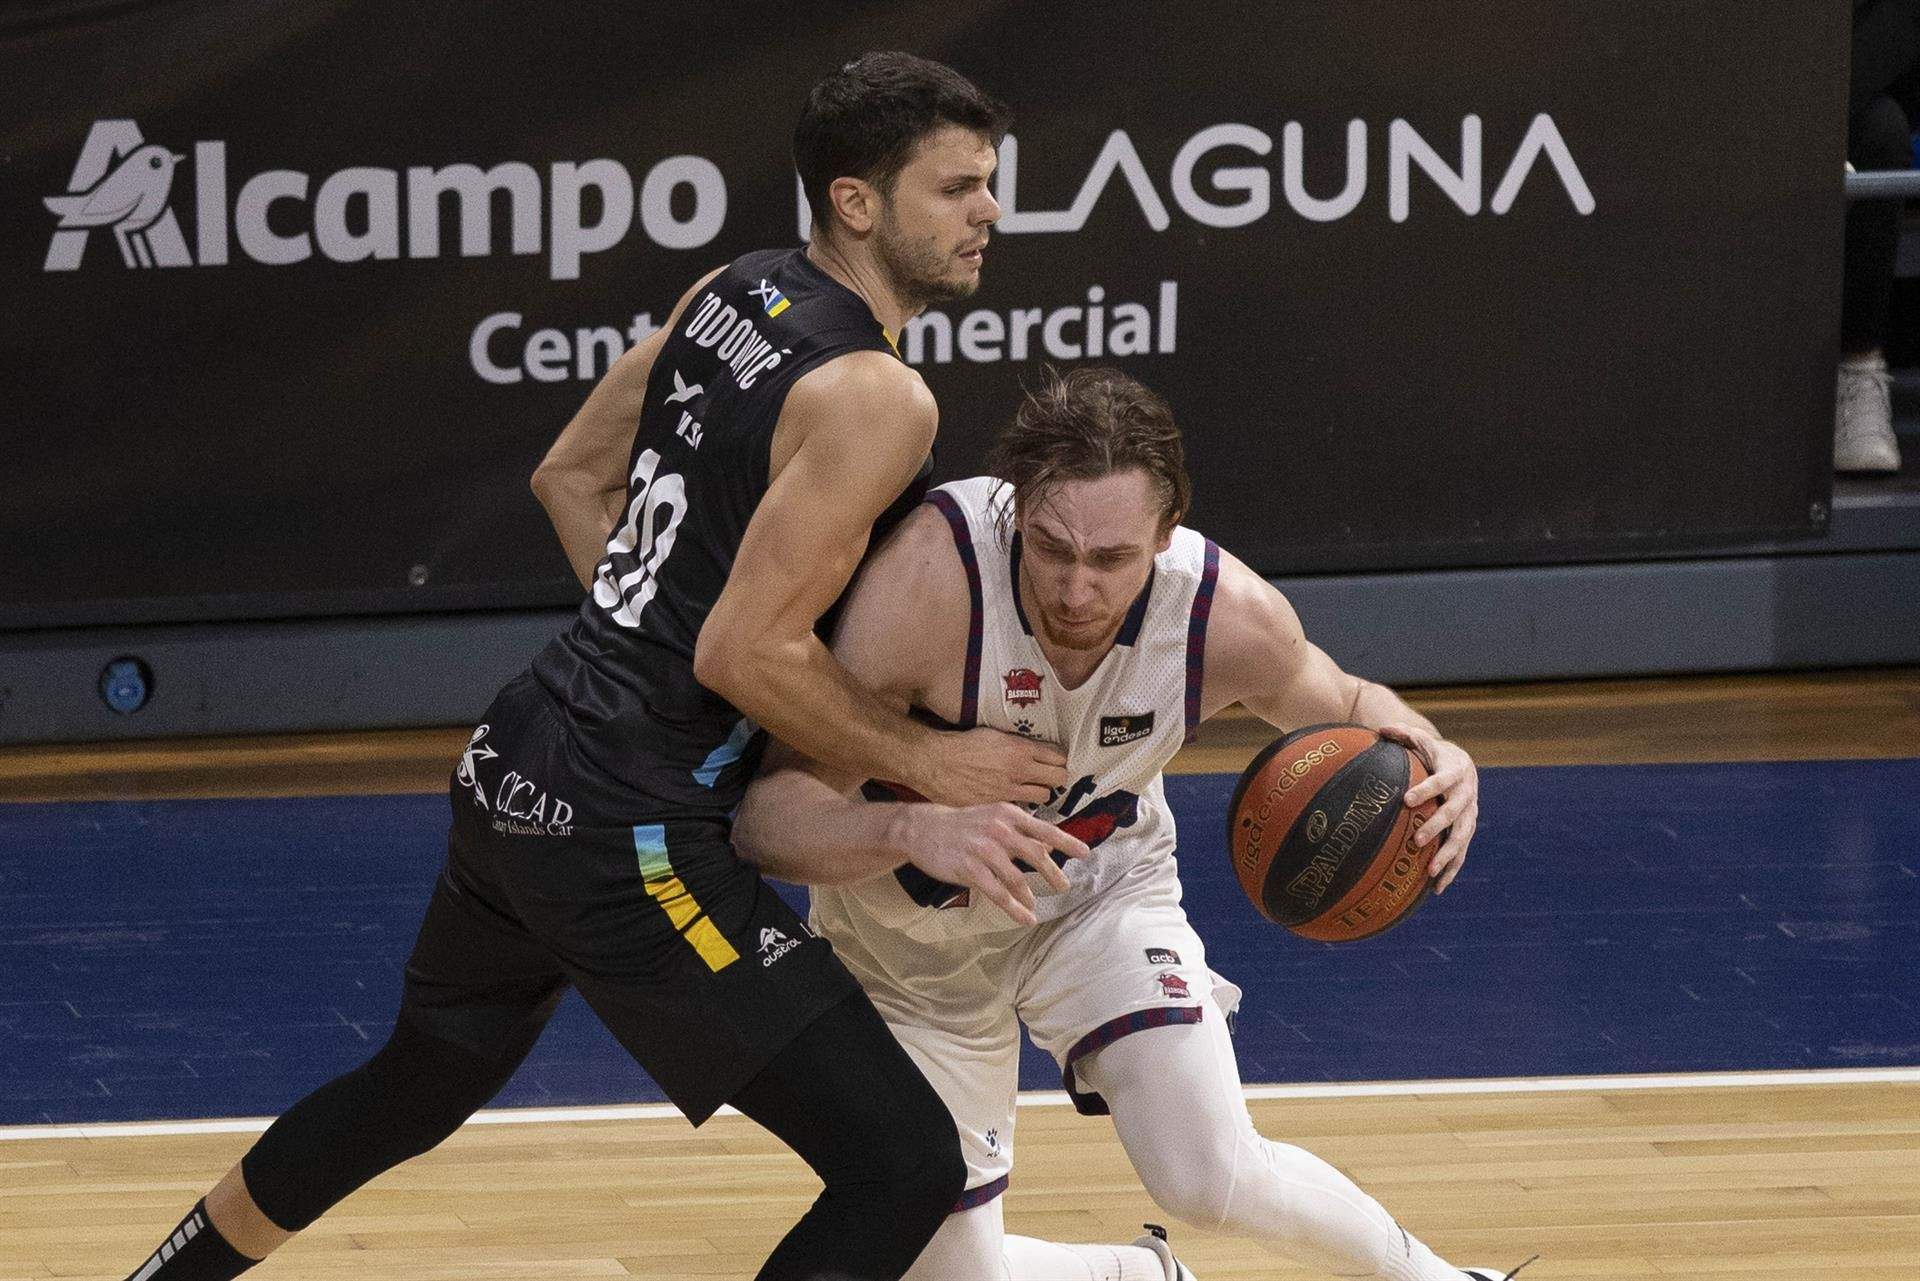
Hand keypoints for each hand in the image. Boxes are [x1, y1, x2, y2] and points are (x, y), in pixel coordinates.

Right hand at [891, 803, 1091, 926]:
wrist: (923, 828)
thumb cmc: (963, 824)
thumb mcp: (994, 818)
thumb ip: (1021, 830)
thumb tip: (1048, 844)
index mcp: (1008, 815)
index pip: (1044, 829)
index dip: (1066, 842)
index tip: (1085, 854)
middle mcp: (998, 830)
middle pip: (1035, 855)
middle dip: (1053, 874)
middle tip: (1064, 886)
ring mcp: (983, 850)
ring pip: (1016, 879)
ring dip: (1029, 896)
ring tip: (1035, 907)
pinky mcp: (969, 869)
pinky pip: (997, 893)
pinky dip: (1014, 908)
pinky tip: (1023, 917)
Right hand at [914, 726, 1070, 807]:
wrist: (935, 762)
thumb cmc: (961, 745)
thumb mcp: (994, 735)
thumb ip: (1017, 744)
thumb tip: (1035, 750)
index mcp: (1019, 748)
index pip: (1059, 756)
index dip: (1060, 758)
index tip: (1056, 760)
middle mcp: (1019, 769)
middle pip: (1059, 777)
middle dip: (1057, 776)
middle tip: (1050, 776)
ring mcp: (1009, 789)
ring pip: (1044, 796)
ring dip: (1042, 792)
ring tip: (1033, 788)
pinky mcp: (998, 805)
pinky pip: (1022, 807)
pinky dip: (1022, 804)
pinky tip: (1014, 798)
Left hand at [1377, 724, 1477, 893]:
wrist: (1463, 764)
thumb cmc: (1434, 753)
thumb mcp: (1422, 740)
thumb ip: (1404, 734)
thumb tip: (1380, 730)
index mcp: (1455, 771)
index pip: (1442, 781)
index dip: (1427, 790)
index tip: (1406, 800)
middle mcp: (1467, 794)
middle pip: (1454, 813)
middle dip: (1436, 827)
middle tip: (1416, 841)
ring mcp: (1470, 815)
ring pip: (1462, 837)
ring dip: (1447, 855)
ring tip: (1429, 871)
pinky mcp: (1468, 830)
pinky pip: (1462, 853)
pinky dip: (1451, 870)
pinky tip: (1436, 889)